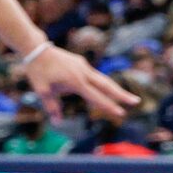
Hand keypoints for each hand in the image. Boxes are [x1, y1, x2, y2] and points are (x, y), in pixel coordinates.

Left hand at [24, 43, 138, 121]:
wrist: (36, 49)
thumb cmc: (38, 71)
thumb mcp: (42, 91)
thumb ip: (52, 107)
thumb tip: (57, 123)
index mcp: (75, 81)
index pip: (96, 96)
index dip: (108, 106)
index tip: (120, 113)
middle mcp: (84, 73)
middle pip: (107, 85)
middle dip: (122, 94)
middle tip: (137, 102)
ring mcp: (84, 66)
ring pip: (103, 79)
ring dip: (114, 88)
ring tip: (126, 97)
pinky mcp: (82, 62)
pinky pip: (94, 75)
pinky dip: (101, 83)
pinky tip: (104, 88)